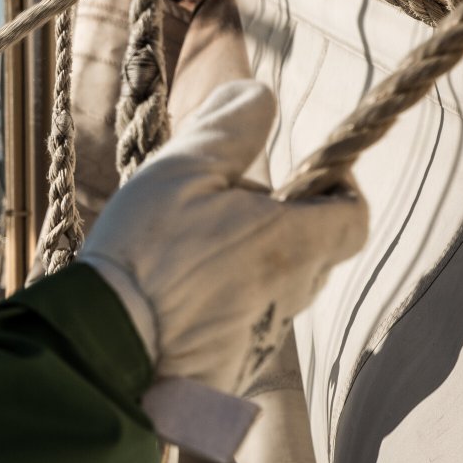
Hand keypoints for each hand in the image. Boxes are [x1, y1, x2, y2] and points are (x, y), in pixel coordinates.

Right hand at [79, 80, 367, 390]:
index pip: (353, 215)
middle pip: (314, 253)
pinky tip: (174, 301)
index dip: (337, 190)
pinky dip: (223, 310)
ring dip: (249, 269)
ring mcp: (263, 339)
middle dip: (283, 227)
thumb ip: (229, 128)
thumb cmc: (146, 254)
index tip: (297, 179)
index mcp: (290, 242)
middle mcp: (289, 294)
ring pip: (277, 292)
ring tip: (188, 258)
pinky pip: (244, 330)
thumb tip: (258, 91)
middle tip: (221, 213)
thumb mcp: (181, 170)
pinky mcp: (232, 370)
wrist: (108, 348)